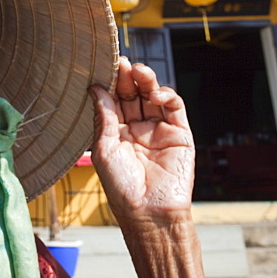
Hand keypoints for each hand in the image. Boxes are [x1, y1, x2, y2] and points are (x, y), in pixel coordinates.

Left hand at [89, 57, 193, 223]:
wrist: (150, 213)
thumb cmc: (122, 187)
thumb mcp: (104, 149)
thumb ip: (104, 117)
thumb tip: (96, 88)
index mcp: (116, 132)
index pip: (114, 100)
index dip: (112, 83)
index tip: (106, 67)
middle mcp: (137, 129)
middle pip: (133, 94)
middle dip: (128, 78)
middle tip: (122, 64)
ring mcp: (159, 130)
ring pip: (153, 96)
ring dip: (147, 80)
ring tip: (139, 71)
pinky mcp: (180, 134)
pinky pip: (174, 108)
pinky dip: (166, 95)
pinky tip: (155, 94)